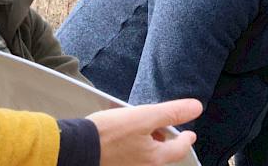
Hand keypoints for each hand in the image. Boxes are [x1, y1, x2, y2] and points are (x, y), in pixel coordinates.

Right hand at [86, 98, 202, 165]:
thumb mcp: (144, 117)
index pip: (179, 149)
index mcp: (154, 159)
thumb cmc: (106, 135)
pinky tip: (121, 137)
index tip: (189, 135)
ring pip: (145, 156)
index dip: (186, 139)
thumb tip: (196, 108)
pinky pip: (129, 158)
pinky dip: (131, 148)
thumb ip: (172, 113)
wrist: (71, 149)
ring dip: (146, 143)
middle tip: (158, 127)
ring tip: (136, 128)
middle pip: (161, 154)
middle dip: (162, 140)